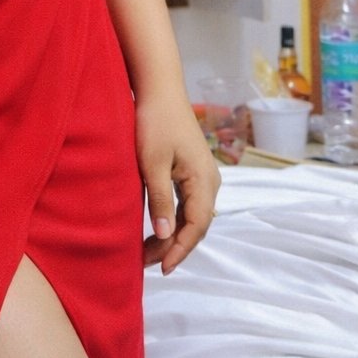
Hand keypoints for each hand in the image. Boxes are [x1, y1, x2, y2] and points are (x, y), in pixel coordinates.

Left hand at [136, 90, 220, 274]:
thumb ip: (160, 200)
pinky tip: (158, 225)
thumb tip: (166, 236)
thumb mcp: (152, 163)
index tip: (160, 268)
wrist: (160, 89)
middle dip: (175, 246)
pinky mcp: (193, 169)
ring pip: (193, 215)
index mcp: (204, 180)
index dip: (179, 250)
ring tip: (149, 250)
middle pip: (197, 224)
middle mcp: (210, 180)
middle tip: (147, 262)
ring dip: (174, 233)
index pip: (196, 226)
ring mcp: (203, 174)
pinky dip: (175, 218)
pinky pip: (189, 203)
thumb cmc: (154, 122)